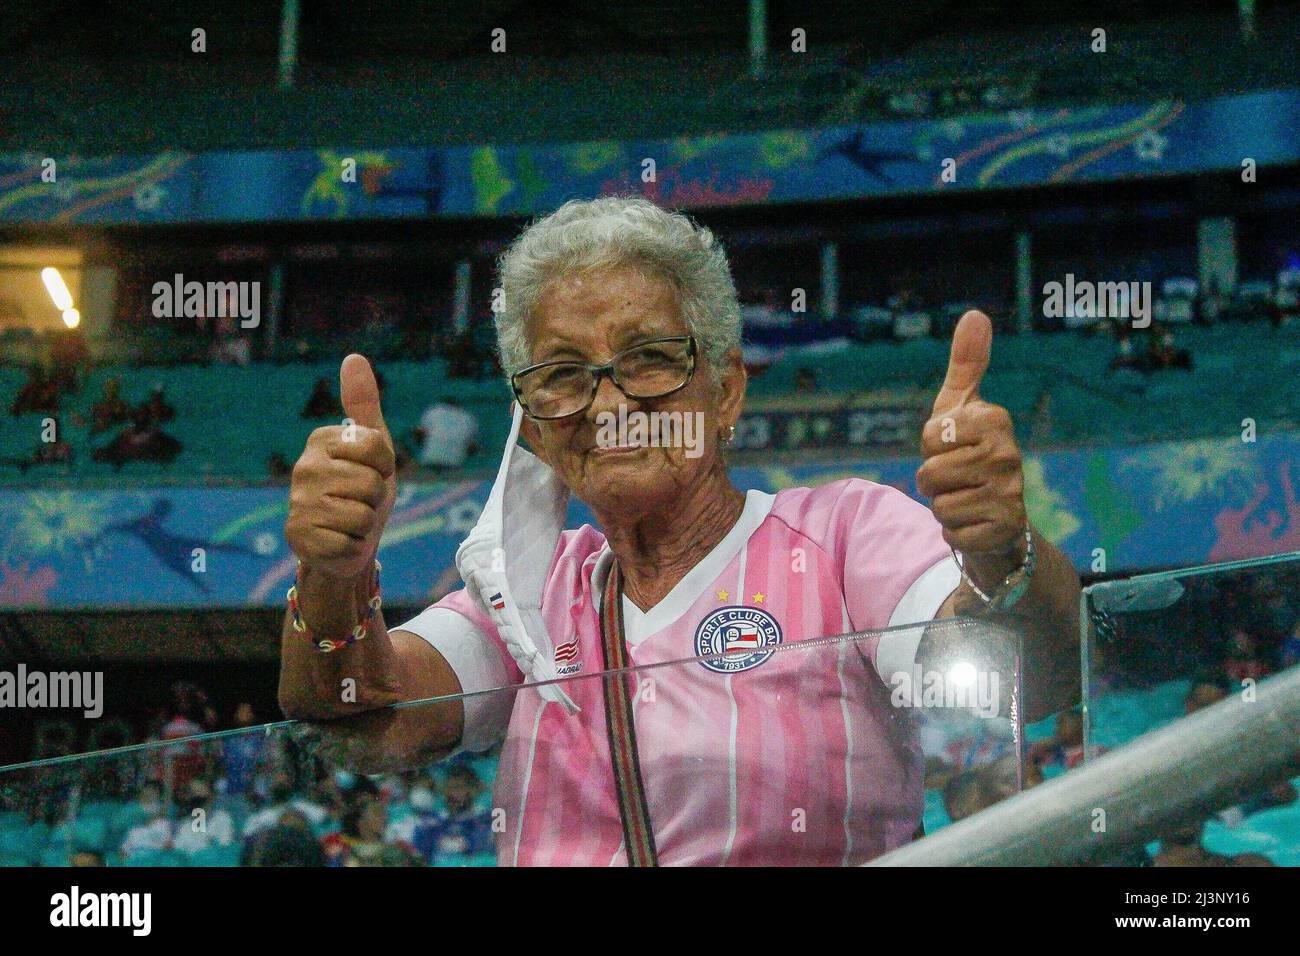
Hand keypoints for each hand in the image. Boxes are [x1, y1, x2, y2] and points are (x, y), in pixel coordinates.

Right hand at [285, 354, 396, 579]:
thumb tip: (353, 357)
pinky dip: (352, 547)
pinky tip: (339, 541)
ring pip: (362, 516)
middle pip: (371, 484)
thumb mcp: (373, 447)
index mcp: (321, 440)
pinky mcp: (298, 537)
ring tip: (350, 521)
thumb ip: (364, 403)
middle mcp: (304, 468)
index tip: (372, 472)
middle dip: (375, 499)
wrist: (347, 541)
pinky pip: (348, 543)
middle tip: (359, 501)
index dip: (385, 466)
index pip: (377, 447)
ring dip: (365, 525)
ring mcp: (297, 503)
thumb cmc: (362, 490)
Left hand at [916, 311, 1027, 585]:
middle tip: (958, 479)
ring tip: (966, 499)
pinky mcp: (1004, 528)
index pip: (929, 436)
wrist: (1000, 517)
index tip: (952, 447)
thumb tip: (976, 313)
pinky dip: (955, 533)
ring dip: (944, 508)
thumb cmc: (970, 454)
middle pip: (929, 474)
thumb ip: (966, 364)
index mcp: (994, 420)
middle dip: (933, 482)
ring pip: (939, 505)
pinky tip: (975, 523)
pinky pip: (952, 533)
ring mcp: (1009, 493)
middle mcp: (1008, 454)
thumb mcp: (961, 408)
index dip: (930, 447)